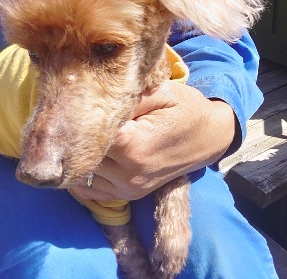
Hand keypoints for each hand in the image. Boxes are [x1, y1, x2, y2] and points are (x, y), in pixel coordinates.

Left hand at [68, 80, 234, 201]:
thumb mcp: (161, 91)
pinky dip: (83, 172)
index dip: (77, 117)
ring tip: (83, 132)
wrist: (210, 137)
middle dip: (76, 134)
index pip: (85, 133)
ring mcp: (127, 188)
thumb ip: (126, 96)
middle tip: (76, 114)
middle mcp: (127, 173)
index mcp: (133, 144)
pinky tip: (90, 153)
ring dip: (79, 153)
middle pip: (81, 153)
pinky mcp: (128, 195)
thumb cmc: (186, 109)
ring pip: (81, 172)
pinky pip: (89, 189)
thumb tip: (92, 95)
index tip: (76, 103)